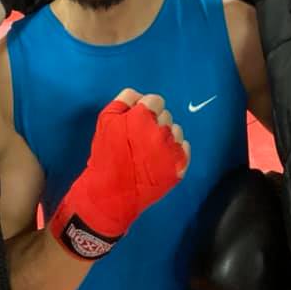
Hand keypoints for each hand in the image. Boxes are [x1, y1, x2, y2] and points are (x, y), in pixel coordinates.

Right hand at [49, 88, 189, 259]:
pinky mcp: (179, 166)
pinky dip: (176, 150)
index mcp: (143, 117)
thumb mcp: (105, 120)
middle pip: (166, 115)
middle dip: (155, 122)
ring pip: (177, 131)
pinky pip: (185, 148)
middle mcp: (162, 131)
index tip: (137, 120)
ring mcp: (172, 150)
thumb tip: (139, 95)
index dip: (145, 108)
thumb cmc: (106, 156)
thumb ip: (124, 100)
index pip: (155, 100)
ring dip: (166, 135)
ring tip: (150, 149)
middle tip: (140, 137)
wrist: (111, 194)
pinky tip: (161, 157)